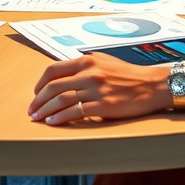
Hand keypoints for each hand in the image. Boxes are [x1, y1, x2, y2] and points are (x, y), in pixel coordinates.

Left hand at [28, 55, 171, 124]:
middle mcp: (89, 73)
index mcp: (86, 61)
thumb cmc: (128, 74)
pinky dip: (61, 118)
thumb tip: (64, 72)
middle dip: (38, 100)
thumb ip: (84, 65)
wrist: (152, 85)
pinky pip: (76, 112)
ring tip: (37, 118)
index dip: (40, 83)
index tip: (35, 94)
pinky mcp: (104, 106)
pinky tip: (53, 122)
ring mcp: (96, 90)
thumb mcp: (104, 61)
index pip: (53, 70)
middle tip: (31, 110)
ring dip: (46, 110)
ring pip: (62, 100)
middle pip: (53, 86)